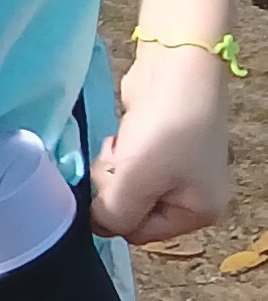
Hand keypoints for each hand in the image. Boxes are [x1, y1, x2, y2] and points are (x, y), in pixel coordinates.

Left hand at [90, 43, 235, 246]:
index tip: (113, 183)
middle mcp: (192, 194)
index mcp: (200, 212)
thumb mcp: (135, 183)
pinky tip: (123, 134)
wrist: (176, 67)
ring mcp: (176, 168)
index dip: (117, 212)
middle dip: (115, 186)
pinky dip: (119, 151)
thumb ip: (112, 215)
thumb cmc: (164, 130)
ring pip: (124, 185)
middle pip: (131, 209)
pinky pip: (127, 163)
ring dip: (113, 167)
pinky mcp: (158, 144)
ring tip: (121, 144)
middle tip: (118, 159)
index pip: (139, 233)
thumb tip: (99, 225)